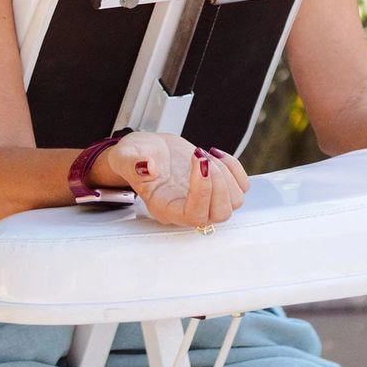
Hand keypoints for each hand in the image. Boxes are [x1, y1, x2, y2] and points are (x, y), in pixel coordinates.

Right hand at [101, 132, 248, 227]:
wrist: (147, 151)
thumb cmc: (137, 157)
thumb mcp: (126, 156)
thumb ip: (133, 163)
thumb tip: (147, 167)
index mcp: (167, 207)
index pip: (194, 215)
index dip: (203, 192)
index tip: (198, 163)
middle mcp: (189, 208)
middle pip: (219, 213)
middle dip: (219, 183)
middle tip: (202, 157)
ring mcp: (206, 199)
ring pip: (234, 201)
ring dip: (225, 173)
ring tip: (203, 153)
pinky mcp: (217, 186)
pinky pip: (241, 187)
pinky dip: (236, 169)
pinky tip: (216, 154)